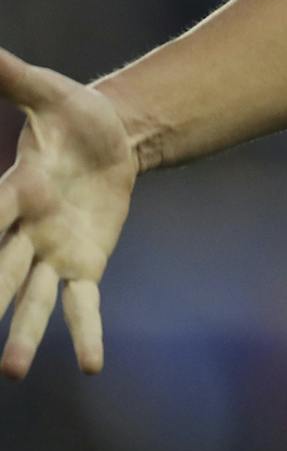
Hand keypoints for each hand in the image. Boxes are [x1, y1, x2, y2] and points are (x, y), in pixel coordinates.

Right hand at [0, 47, 138, 377]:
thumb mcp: (48, 92)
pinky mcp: (85, 261)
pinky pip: (84, 302)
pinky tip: (89, 365)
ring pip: (34, 298)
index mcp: (16, 189)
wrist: (111, 134)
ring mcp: (53, 251)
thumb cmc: (72, 113)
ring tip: (10, 373)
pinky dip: (85, 332)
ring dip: (23, 334)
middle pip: (2, 269)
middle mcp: (26, 230)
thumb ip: (15, 78)